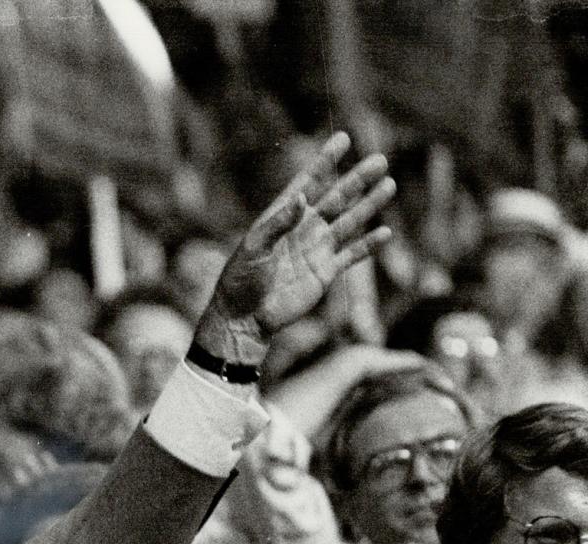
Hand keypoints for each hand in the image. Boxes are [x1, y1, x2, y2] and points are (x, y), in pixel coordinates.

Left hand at [199, 133, 393, 358]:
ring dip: (369, 205)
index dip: (325, 161)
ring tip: (389, 185)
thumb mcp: (255, 248)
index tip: (343, 138)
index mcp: (283, 217)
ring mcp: (316, 250)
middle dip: (357, 179)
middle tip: (380, 160)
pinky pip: (351, 255)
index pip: (308, 183)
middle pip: (336, 198)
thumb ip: (278, 223)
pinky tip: (385, 232)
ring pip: (349, 222)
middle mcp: (303, 229)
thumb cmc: (242, 280)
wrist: (245, 317)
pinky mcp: (324, 272)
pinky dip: (368, 245)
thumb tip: (302, 196)